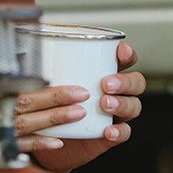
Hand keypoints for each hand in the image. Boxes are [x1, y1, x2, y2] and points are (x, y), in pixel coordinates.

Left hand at [28, 42, 144, 172]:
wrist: (45, 140)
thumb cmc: (49, 104)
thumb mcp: (49, 80)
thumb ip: (48, 58)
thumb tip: (36, 32)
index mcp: (104, 73)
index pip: (125, 59)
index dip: (128, 54)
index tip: (120, 51)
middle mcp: (115, 92)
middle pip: (136, 82)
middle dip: (125, 81)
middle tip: (106, 84)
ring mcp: (116, 114)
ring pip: (133, 105)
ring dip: (123, 104)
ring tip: (105, 104)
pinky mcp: (111, 135)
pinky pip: (124, 132)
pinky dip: (119, 131)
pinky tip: (108, 131)